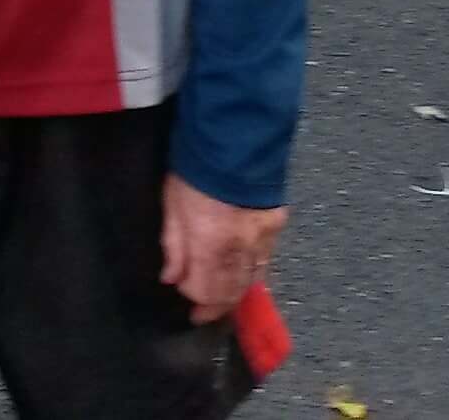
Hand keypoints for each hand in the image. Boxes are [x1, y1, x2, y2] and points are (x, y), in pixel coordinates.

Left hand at [160, 175, 285, 324]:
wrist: (234, 137)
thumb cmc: (195, 170)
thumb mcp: (172, 206)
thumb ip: (173, 246)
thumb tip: (171, 278)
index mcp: (210, 245)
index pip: (206, 291)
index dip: (196, 301)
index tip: (188, 303)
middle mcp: (241, 248)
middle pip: (232, 292)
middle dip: (218, 305)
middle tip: (206, 312)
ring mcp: (264, 237)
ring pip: (253, 279)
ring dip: (237, 291)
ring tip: (224, 296)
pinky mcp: (278, 223)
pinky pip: (266, 257)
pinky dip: (254, 269)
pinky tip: (244, 271)